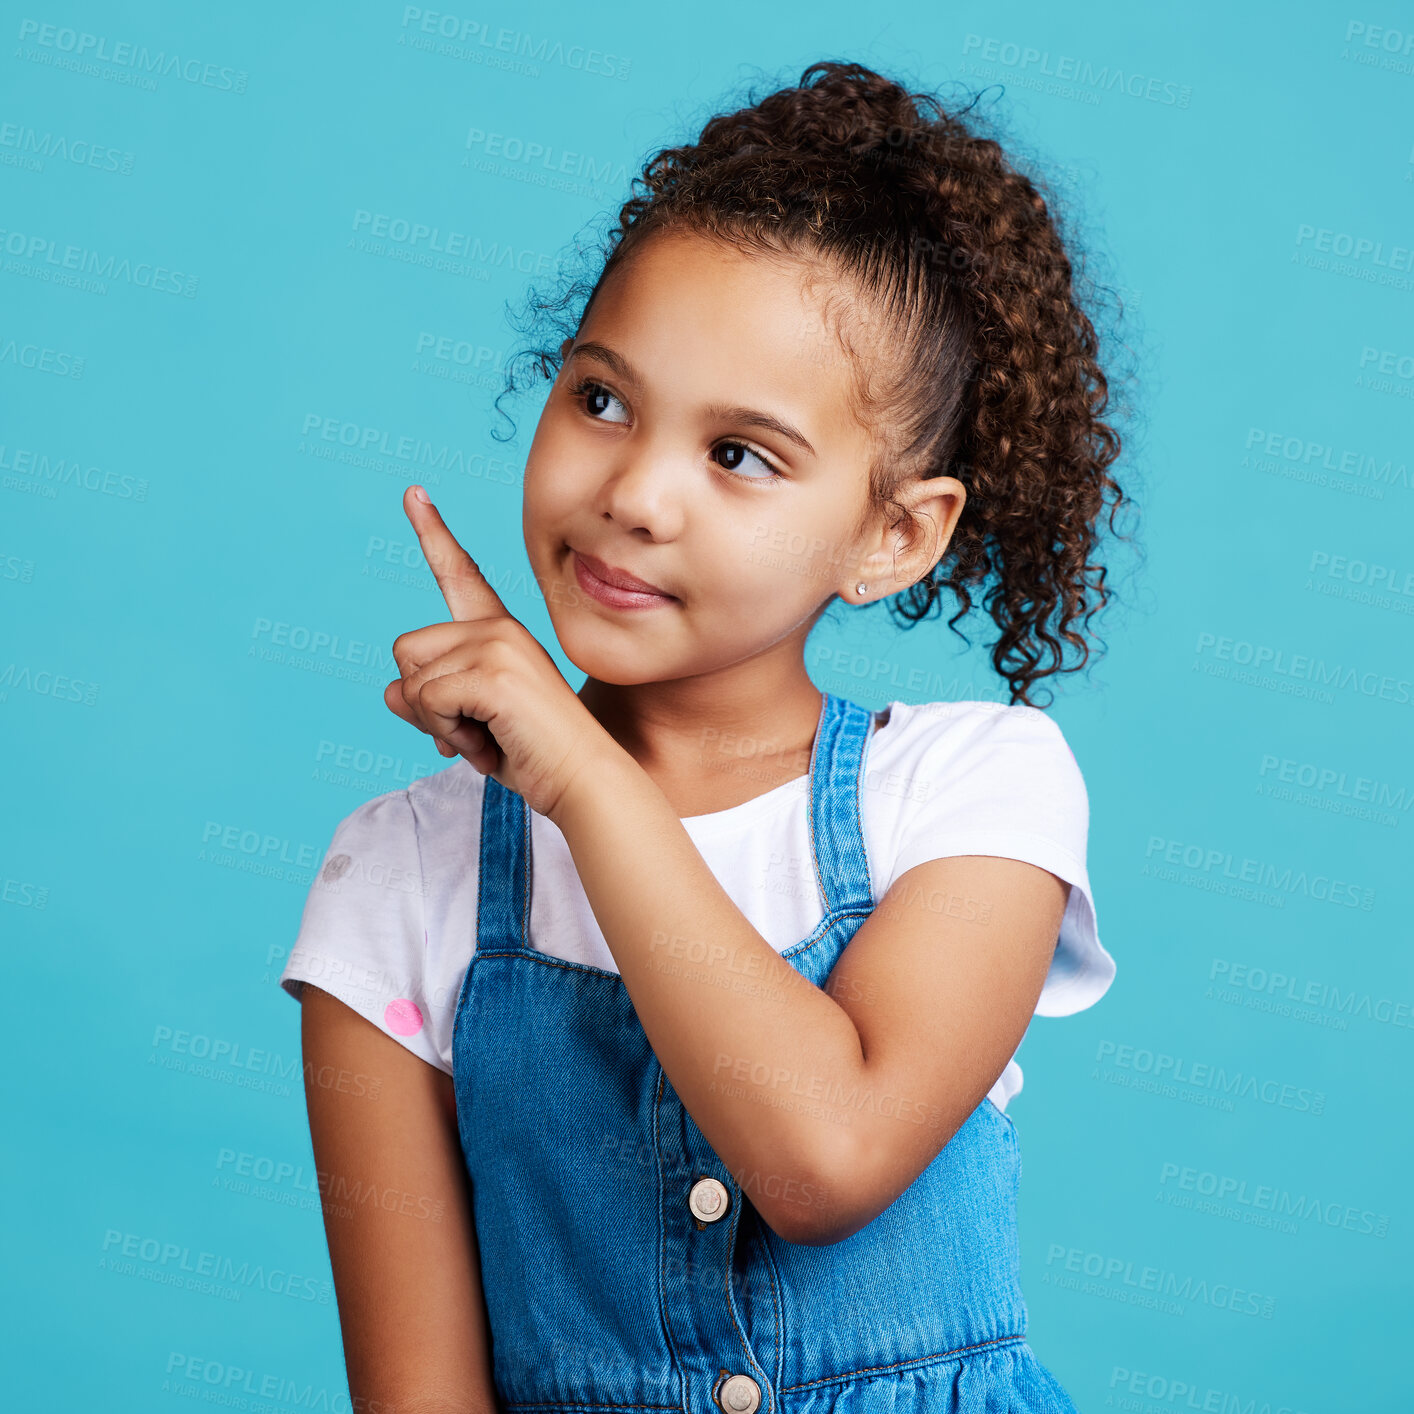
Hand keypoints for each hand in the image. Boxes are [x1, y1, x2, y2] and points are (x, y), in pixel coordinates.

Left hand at [383, 485, 617, 821]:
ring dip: (436, 723)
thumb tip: (389, 691)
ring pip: (412, 680)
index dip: (432, 533)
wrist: (579, 778)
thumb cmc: (531, 754)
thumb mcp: (468, 725)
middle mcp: (498, 628)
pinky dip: (447, 732)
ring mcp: (498, 645)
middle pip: (407, 649)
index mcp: (499, 632)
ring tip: (484, 737)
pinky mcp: (493, 672)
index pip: (459, 575)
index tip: (412, 492)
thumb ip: (429, 703)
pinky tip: (484, 745)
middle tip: (471, 730)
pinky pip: (428, 700)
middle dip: (424, 702)